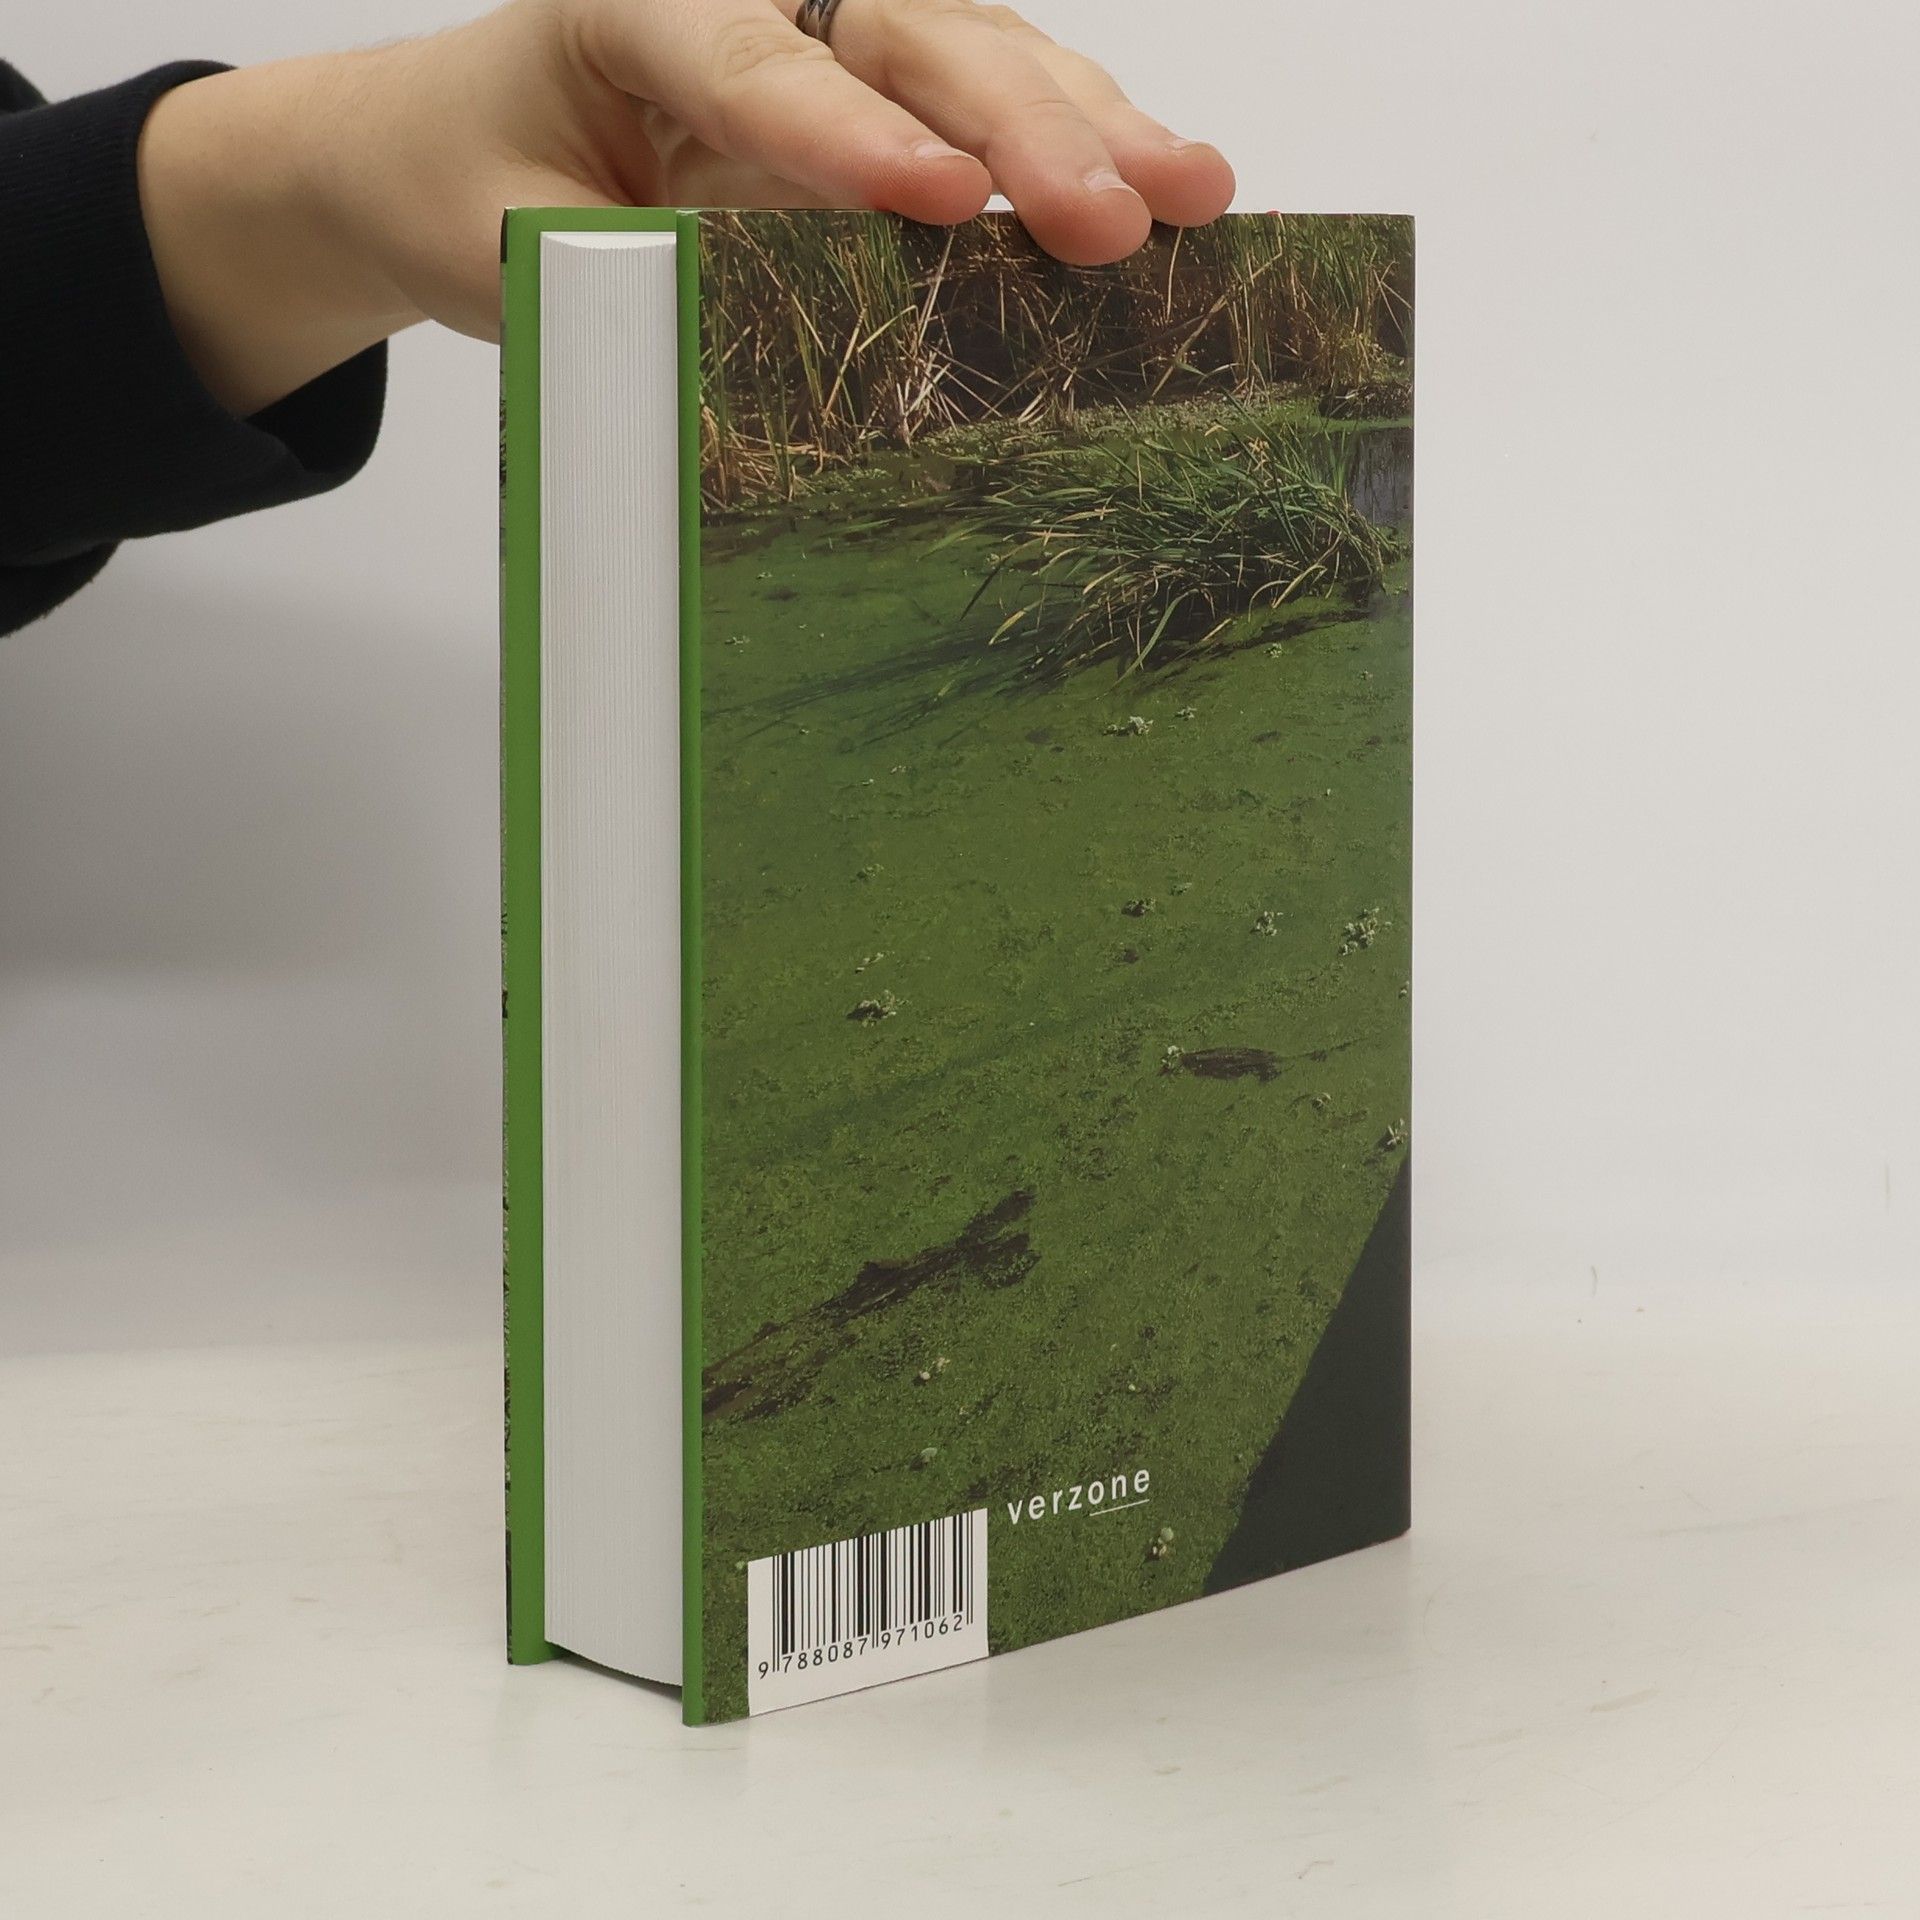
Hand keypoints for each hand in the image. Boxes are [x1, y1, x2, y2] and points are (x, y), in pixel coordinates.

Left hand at [137, 0, 1235, 415]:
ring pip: (972, 54)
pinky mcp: (870, 100)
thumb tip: (731, 353)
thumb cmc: (472, 184)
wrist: (449, 150)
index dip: (852, 134)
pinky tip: (1165, 191)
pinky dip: (1073, 148)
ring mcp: (823, 42)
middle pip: (906, 35)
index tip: (945, 201)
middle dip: (1018, 127)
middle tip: (1109, 213)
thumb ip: (611, 275)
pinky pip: (982, 108)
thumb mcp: (508, 244)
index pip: (755, 63)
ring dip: (1085, 127)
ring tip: (1189, 193)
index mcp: (634, 6)